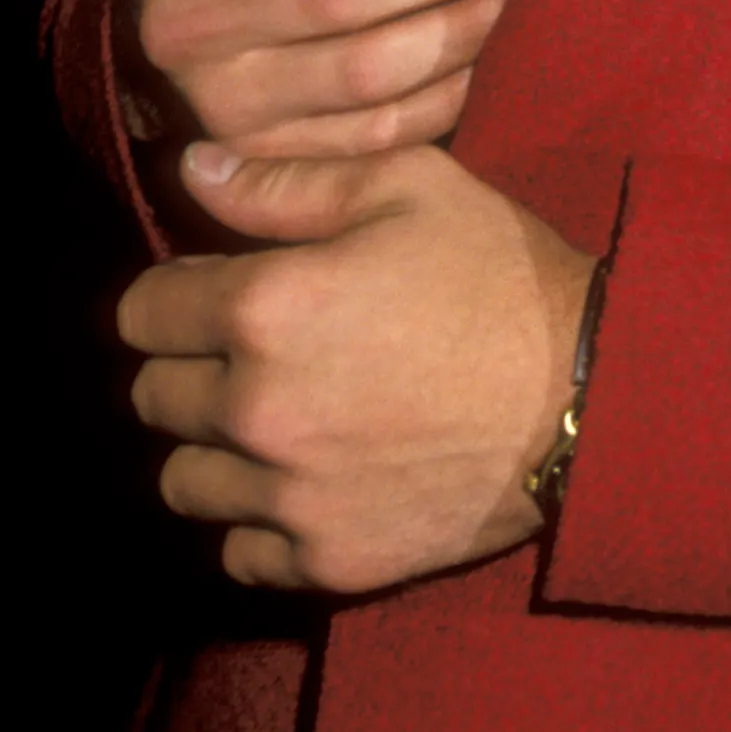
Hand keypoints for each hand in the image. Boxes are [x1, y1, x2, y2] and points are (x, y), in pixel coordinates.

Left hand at [119, 141, 594, 594]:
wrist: (587, 389)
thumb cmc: (498, 271)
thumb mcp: (407, 184)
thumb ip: (287, 182)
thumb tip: (193, 170)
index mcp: (266, 308)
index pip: (142, 311)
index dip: (176, 291)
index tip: (216, 289)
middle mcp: (256, 410)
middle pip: (153, 397)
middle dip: (192, 365)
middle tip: (258, 349)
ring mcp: (287, 497)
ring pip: (183, 482)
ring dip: (215, 448)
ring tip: (278, 418)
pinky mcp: (324, 561)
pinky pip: (239, 550)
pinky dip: (260, 519)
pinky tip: (310, 478)